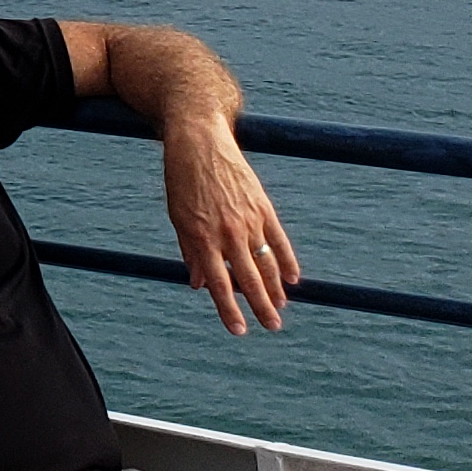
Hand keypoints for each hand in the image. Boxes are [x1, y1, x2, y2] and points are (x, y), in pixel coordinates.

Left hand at [164, 119, 298, 331]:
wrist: (199, 139)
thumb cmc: (181, 179)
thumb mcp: (178, 216)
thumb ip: (190, 251)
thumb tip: (197, 285)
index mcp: (202, 236)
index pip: (219, 284)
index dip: (229, 310)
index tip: (240, 331)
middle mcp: (227, 231)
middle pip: (248, 279)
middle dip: (261, 307)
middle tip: (272, 327)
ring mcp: (248, 219)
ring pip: (266, 262)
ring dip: (275, 288)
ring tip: (281, 307)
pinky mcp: (262, 206)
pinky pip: (279, 239)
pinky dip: (287, 260)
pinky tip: (293, 278)